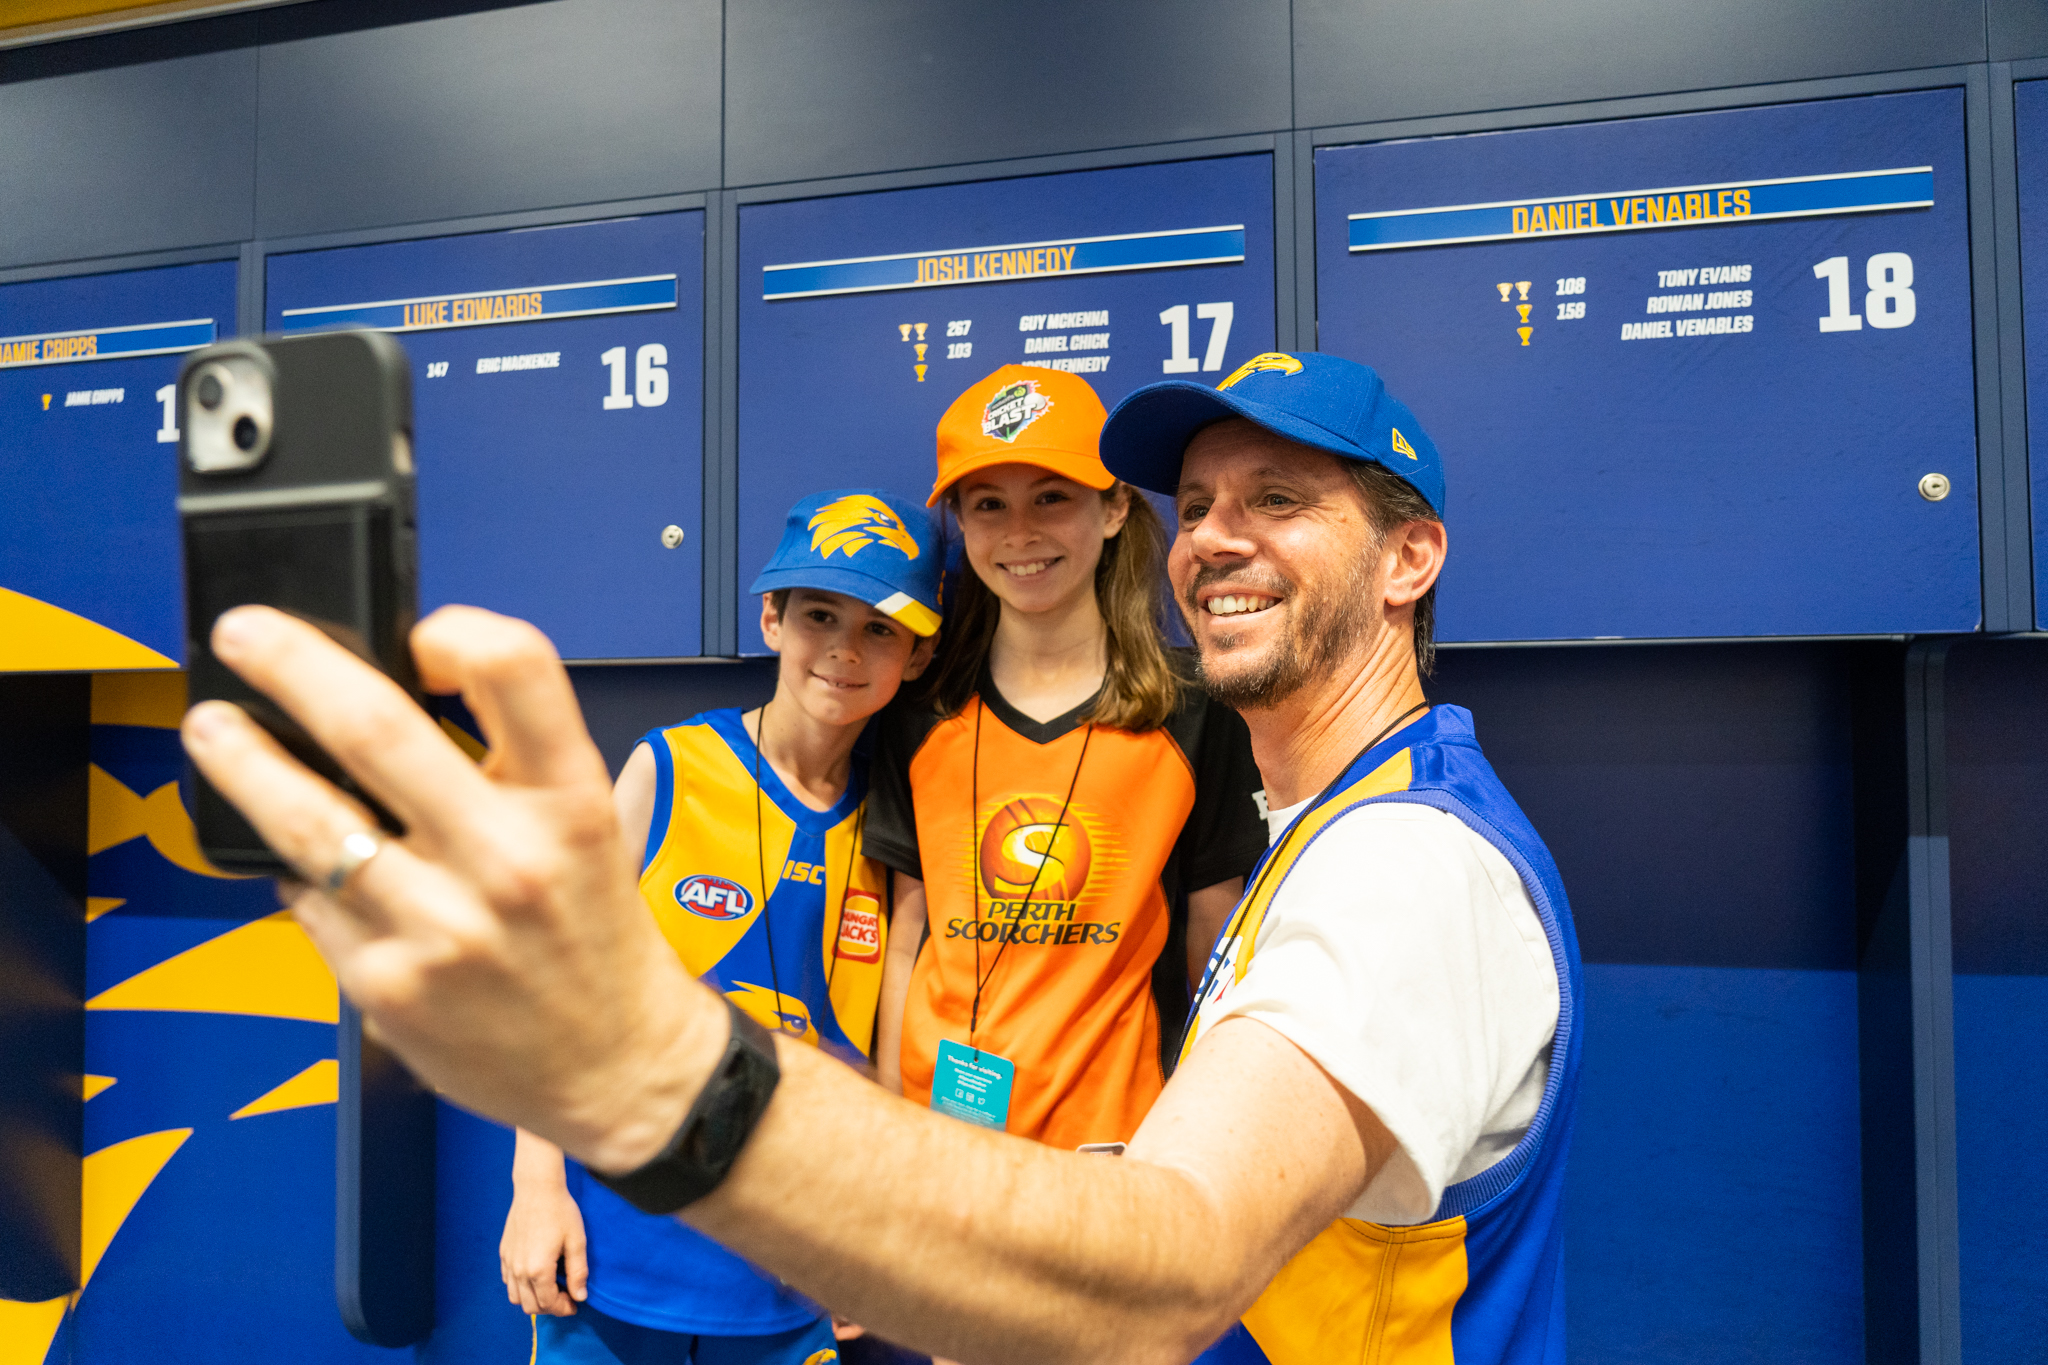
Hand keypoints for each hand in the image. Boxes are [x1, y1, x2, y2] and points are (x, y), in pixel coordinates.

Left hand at [180, 605, 722, 1172]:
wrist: (617, 1062)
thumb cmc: (597, 936)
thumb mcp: (587, 827)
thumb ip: (510, 764)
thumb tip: (393, 692)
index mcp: (571, 802)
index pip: (514, 668)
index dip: (453, 628)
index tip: (415, 636)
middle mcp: (508, 858)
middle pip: (376, 726)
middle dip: (289, 665)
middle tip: (245, 636)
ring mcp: (441, 926)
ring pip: (308, 820)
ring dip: (243, 761)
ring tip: (214, 730)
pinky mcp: (387, 986)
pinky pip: (308, 901)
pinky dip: (293, 867)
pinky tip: (296, 854)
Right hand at [501, 1181, 588, 1315]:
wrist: (537, 1188)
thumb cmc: (560, 1211)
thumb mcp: (577, 1241)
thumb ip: (578, 1272)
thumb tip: (580, 1296)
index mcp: (538, 1269)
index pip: (549, 1304)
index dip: (564, 1308)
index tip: (575, 1304)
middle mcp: (519, 1270)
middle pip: (530, 1306)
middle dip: (550, 1307)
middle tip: (566, 1297)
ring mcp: (508, 1262)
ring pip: (515, 1297)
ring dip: (533, 1299)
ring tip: (550, 1288)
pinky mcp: (503, 1253)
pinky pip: (508, 1281)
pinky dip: (520, 1287)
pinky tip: (535, 1275)